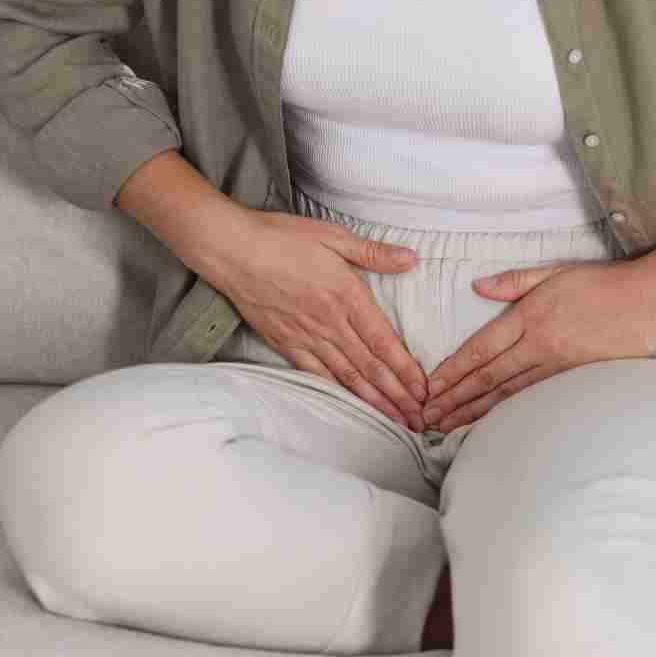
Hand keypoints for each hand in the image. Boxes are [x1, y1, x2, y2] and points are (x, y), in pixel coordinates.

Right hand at [203, 206, 428, 430]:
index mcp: (346, 295)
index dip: (406, 369)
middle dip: (399, 396)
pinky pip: (319, 376)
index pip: (384, 341)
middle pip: (371, 368)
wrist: (231, 250)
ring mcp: (307, 337)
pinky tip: (356, 408)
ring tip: (397, 421)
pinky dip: (340, 394)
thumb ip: (373, 252)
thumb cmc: (281, 237)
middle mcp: (330, 322)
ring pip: (349, 378)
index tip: (423, 389)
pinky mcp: (288, 345)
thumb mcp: (333, 235)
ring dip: (376, 402)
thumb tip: (410, 259)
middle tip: (420, 419)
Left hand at [420, 256, 655, 432]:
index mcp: (531, 317)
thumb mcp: (555, 272)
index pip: (481, 348)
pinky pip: (532, 400)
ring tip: (446, 426)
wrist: (653, 302)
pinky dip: (506, 414)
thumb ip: (513, 282)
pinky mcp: (574, 381)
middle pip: (487, 378)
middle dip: (453, 399)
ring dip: (473, 412)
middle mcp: (540, 345)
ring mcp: (557, 367)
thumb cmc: (605, 283)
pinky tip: (487, 425)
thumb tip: (476, 287)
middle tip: (426, 417)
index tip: (430, 386)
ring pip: (507, 395)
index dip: (453, 370)